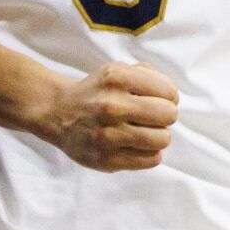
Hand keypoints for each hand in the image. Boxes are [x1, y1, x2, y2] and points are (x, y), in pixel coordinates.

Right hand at [37, 62, 177, 171]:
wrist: (58, 114)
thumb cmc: (96, 92)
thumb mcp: (116, 70)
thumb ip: (146, 74)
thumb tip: (171, 95)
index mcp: (116, 78)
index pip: (168, 90)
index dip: (169, 96)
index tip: (159, 99)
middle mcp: (112, 105)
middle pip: (168, 114)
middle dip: (165, 115)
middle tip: (154, 116)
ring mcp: (108, 135)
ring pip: (162, 139)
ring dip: (159, 136)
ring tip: (146, 132)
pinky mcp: (107, 159)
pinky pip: (151, 159)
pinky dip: (150, 153)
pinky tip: (137, 145)